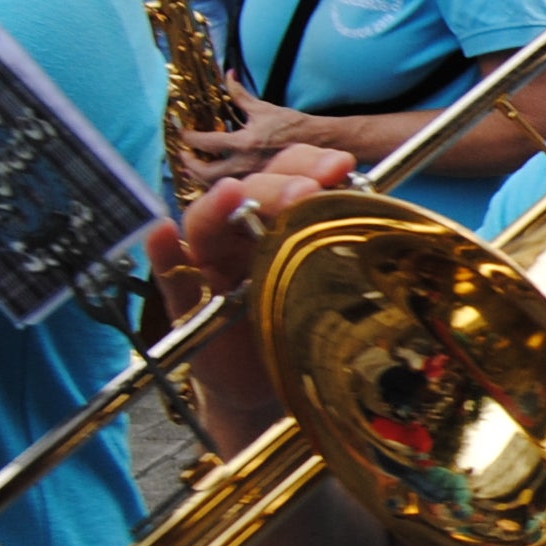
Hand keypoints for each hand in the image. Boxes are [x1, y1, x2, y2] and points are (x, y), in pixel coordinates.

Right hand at [155, 142, 358, 421]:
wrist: (270, 383)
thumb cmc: (299, 319)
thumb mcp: (329, 275)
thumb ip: (343, 239)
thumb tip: (381, 204)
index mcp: (277, 217)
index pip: (287, 171)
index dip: (309, 162)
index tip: (342, 165)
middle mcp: (241, 232)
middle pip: (248, 193)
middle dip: (277, 187)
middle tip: (306, 193)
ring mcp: (210, 265)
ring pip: (205, 225)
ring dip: (218, 207)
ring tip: (231, 195)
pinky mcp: (186, 304)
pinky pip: (171, 277)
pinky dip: (163, 254)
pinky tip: (163, 235)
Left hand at [180, 90, 328, 189]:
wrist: (321, 145)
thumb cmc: (294, 126)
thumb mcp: (264, 108)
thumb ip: (240, 94)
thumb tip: (227, 75)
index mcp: (245, 142)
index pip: (206, 142)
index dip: (189, 138)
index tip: (183, 133)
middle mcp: (246, 164)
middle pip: (205, 174)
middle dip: (189, 166)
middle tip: (183, 156)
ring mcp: (253, 178)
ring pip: (217, 186)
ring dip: (201, 177)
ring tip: (195, 167)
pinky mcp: (260, 186)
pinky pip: (233, 188)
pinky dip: (220, 184)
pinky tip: (216, 176)